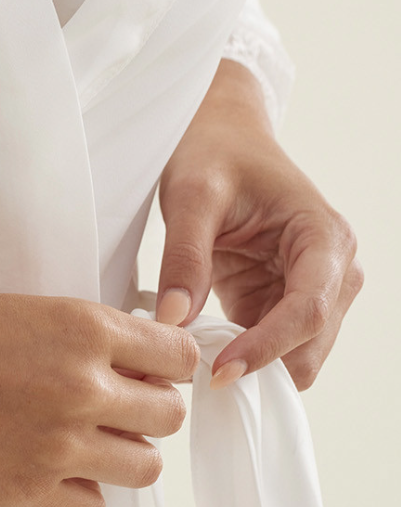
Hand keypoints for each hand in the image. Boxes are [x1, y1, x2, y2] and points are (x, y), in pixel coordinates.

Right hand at [0, 292, 198, 506]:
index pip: (178, 356)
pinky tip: (41, 473)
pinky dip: (74, 495)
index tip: (145, 375)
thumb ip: (74, 338)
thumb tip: (124, 364)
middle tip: (106, 412)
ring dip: (116, 458)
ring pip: (143, 468)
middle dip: (144, 415)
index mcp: (80, 327)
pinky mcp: (26, 493)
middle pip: (169, 417)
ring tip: (74, 445)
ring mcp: (58, 444)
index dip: (164, 368)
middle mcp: (81, 385)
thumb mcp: (12, 312)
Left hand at [156, 59, 361, 388]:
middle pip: (309, 345)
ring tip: (193, 358)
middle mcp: (334, 270)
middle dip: (261, 365)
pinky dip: (240, 355)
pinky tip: (201, 348)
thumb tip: (173, 321)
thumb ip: (184, 257)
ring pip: (295, 357)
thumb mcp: (191, 195)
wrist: (219, 134)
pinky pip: (271, 347)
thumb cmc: (213, 152)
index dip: (266, 348)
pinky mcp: (284, 301)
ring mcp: (314, 289)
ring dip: (251, 364)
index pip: (308, 311)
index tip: (219, 371)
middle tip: (195, 372)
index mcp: (324, 238)